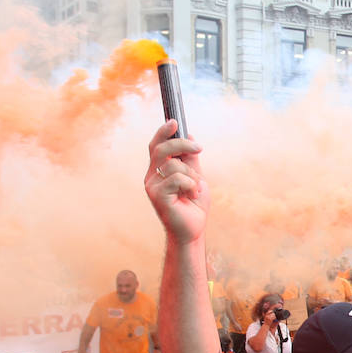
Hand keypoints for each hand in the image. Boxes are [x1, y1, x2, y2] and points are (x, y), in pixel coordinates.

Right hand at [146, 121, 207, 244]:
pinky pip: (177, 179)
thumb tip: (189, 135)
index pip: (156, 146)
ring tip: (195, 189)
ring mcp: (153, 187)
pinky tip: (192, 196)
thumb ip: (190, 159)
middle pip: (161, 150)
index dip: (163, 132)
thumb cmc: (193, 205)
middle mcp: (152, 177)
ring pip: (174, 165)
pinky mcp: (158, 196)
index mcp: (158, 171)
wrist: (194, 230)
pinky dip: (191, 185)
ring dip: (192, 175)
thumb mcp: (195, 177)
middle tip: (199, 148)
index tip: (175, 122)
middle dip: (182, 144)